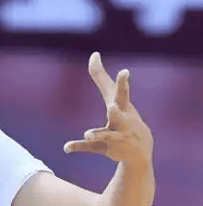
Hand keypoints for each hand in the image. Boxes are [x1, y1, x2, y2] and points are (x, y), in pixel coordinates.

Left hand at [63, 52, 152, 167]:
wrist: (140, 152)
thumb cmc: (126, 117)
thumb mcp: (116, 98)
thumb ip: (101, 77)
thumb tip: (93, 54)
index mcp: (123, 107)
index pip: (121, 92)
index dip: (119, 81)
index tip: (115, 67)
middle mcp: (121, 121)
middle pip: (118, 113)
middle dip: (116, 110)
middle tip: (112, 107)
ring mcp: (115, 136)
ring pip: (105, 135)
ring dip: (97, 134)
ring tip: (88, 134)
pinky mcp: (106, 148)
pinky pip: (90, 148)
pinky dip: (78, 146)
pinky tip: (67, 147)